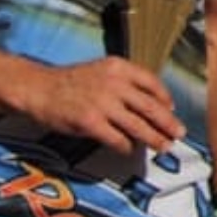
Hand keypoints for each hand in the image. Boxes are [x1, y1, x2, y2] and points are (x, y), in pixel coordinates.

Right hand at [20, 57, 183, 153]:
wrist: (38, 88)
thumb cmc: (71, 82)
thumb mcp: (101, 71)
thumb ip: (125, 82)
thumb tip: (151, 103)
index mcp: (119, 67)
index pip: (152, 82)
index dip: (165, 98)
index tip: (172, 110)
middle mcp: (114, 83)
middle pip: (150, 106)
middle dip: (167, 123)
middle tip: (178, 133)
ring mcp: (102, 103)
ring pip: (138, 125)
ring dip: (154, 138)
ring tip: (163, 146)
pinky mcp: (90, 122)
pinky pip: (117, 138)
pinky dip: (126, 146)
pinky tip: (130, 150)